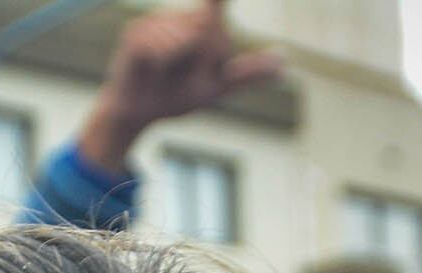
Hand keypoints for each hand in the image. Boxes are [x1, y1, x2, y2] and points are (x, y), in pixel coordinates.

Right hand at [76, 0, 287, 175]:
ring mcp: (157, 21)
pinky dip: (161, 69)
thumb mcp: (217, 89)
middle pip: (209, 31)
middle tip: (184, 76)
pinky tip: (150, 73)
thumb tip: (284, 62)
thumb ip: (246, 73)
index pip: (217, 2)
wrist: (138, 113)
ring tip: (165, 75)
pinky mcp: (137, 32)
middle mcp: (180, 17)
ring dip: (181, 69)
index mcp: (201, 25)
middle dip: (204, 62)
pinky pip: (161, 50)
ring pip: (186, 41)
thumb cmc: (175, 97)